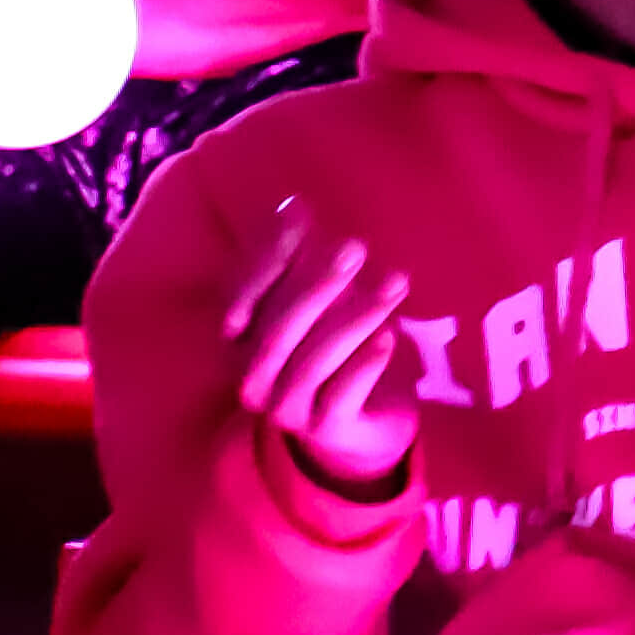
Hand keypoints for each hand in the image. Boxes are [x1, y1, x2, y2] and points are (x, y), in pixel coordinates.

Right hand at [223, 202, 422, 503]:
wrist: (350, 420)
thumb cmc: (321, 343)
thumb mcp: (309, 298)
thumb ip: (296, 255)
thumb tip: (291, 205)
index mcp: (238, 341)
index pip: (240, 298)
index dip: (268, 258)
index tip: (301, 215)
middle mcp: (251, 377)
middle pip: (277, 332)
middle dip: (318, 286)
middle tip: (356, 247)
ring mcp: (286, 408)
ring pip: (313, 364)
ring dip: (355, 320)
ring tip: (396, 283)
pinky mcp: (324, 430)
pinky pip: (341, 397)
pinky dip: (364, 366)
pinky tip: (388, 339)